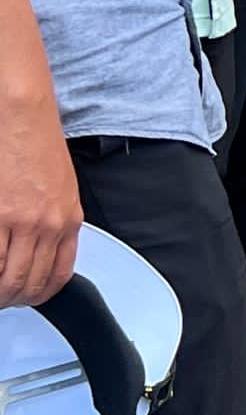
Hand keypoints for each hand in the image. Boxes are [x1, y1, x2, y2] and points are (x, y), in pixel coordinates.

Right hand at [0, 90, 79, 307]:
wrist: (23, 117)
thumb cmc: (40, 147)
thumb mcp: (62, 190)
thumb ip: (55, 225)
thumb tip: (41, 254)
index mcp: (69, 219)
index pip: (58, 275)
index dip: (39, 295)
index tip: (25, 297)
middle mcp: (49, 224)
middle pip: (29, 282)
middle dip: (12, 297)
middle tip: (1, 296)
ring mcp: (21, 221)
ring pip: (7, 277)